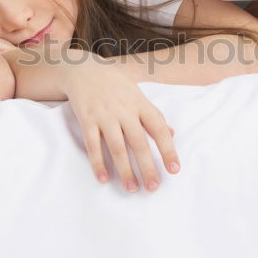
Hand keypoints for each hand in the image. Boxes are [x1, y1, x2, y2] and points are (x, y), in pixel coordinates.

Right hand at [60, 58, 179, 192]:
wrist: (83, 69)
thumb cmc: (115, 84)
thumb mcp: (138, 94)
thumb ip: (154, 114)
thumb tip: (171, 133)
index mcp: (140, 104)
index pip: (158, 129)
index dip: (168, 150)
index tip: (174, 170)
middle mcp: (124, 110)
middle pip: (138, 142)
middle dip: (147, 167)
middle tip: (153, 188)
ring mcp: (104, 115)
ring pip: (116, 147)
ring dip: (125, 170)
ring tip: (132, 188)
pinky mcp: (87, 119)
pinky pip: (93, 145)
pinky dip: (98, 162)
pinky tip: (103, 179)